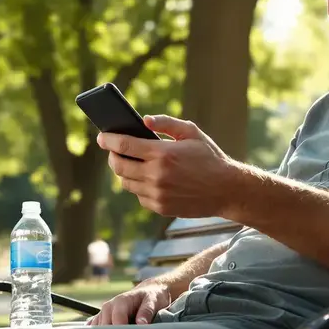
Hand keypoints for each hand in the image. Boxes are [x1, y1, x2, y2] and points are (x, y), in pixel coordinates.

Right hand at [88, 281, 172, 325]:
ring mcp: (103, 313)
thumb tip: (141, 324)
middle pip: (104, 328)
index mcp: (120, 301)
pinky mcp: (102, 319)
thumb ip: (146, 311)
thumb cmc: (151, 297)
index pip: (116, 320)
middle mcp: (109, 307)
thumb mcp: (152, 301)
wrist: (148, 291)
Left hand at [97, 115, 241, 217]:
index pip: (124, 145)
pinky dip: (139, 186)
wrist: (227, 189)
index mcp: (163, 153)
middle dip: (113, 156)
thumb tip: (143, 120)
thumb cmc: (209, 157)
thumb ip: (166, 123)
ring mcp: (157, 194)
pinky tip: (147, 179)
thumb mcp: (192, 133)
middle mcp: (157, 175)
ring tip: (131, 164)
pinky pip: (139, 196)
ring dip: (124, 172)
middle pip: (119, 166)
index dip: (109, 140)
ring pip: (127, 182)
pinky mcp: (160, 208)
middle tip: (114, 151)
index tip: (102, 137)